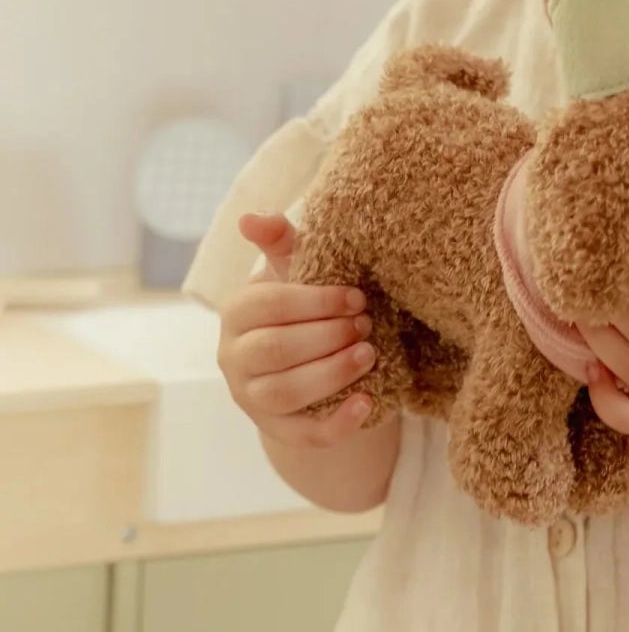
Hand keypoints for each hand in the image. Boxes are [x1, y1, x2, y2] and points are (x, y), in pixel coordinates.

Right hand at [216, 212, 376, 448]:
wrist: (308, 351)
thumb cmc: (302, 299)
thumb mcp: (293, 266)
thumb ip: (280, 240)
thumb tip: (250, 217)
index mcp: (238, 313)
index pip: (269, 306)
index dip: (316, 302)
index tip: (357, 296)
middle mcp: (235, 358)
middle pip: (276, 351)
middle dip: (326, 336)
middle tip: (367, 324)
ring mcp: (252, 398)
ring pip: (285, 393)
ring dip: (331, 374)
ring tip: (369, 354)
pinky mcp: (276, 429)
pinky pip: (303, 435)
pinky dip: (336, 424)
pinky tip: (367, 403)